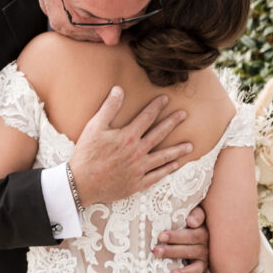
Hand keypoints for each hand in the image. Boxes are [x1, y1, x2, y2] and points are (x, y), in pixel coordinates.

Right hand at [68, 86, 191, 205]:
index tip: (166, 98)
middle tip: (184, 115)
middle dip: (172, 122)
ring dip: (177, 150)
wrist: (82, 183)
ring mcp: (139, 169)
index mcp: (128, 136)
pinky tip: (174, 166)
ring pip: (163, 157)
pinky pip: (156, 176)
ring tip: (190, 145)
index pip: (147, 117)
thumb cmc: (86, 154)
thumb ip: (109, 108)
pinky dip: (166, 170)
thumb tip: (119, 89)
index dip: (157, 106)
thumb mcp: (94, 127)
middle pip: (159, 134)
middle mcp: (137, 152)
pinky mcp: (137, 183)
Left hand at [155, 205, 212, 272]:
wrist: (208, 227)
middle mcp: (206, 248)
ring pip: (196, 267)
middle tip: (156, 251)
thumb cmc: (190, 220)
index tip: (160, 236)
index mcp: (202, 233)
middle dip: (172, 251)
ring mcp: (205, 261)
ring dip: (184, 272)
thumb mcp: (195, 213)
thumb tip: (191, 221)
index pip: (191, 235)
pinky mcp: (204, 271)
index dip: (176, 236)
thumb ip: (196, 214)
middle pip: (190, 251)